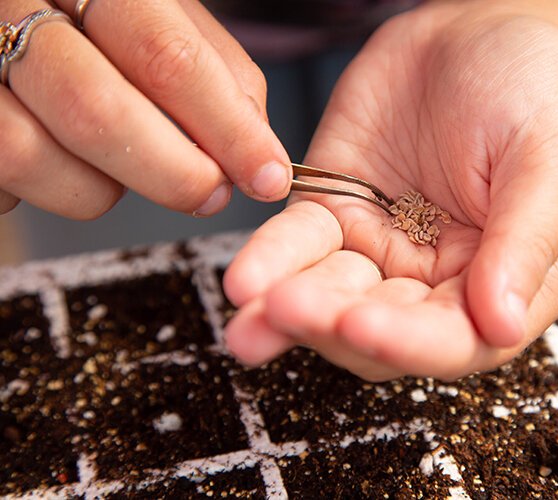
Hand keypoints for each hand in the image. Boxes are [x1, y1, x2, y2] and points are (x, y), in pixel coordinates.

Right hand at [0, 0, 288, 218]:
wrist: (11, 11)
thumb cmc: (93, 16)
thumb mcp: (159, 13)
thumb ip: (211, 68)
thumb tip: (256, 144)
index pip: (166, 56)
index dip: (227, 128)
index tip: (268, 176)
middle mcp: (13, 5)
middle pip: (98, 110)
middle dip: (173, 173)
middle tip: (210, 193)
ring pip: (36, 156)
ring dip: (101, 188)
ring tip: (122, 166)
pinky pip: (4, 181)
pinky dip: (53, 188)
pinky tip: (70, 164)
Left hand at [223, 3, 557, 380]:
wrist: (475, 31)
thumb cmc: (531, 91)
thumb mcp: (551, 156)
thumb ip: (529, 240)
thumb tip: (504, 325)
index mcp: (502, 283)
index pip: (457, 339)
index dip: (408, 344)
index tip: (362, 325)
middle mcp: (438, 281)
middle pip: (381, 330)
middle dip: (332, 326)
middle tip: (289, 309)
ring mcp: (382, 251)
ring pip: (331, 297)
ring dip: (289, 310)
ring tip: (248, 317)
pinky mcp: (335, 213)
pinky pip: (298, 244)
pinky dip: (271, 260)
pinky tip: (245, 277)